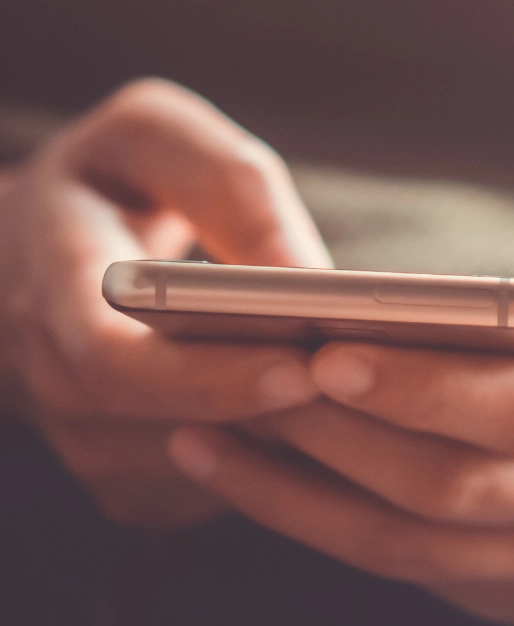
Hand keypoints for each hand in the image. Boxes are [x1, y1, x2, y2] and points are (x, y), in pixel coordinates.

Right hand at [0, 79, 329, 527]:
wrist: (37, 244)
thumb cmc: (114, 178)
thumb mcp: (154, 136)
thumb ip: (229, 189)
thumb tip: (307, 275)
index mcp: (47, 273)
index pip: (110, 353)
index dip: (204, 372)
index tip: (300, 363)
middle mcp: (45, 367)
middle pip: (152, 422)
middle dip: (262, 410)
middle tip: (358, 393)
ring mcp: (74, 431)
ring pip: (183, 467)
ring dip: (276, 445)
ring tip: (365, 405)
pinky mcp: (117, 470)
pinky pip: (200, 488)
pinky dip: (271, 466)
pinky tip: (335, 424)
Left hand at [166, 171, 513, 623]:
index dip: (428, 387)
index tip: (329, 345)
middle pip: (459, 489)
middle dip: (341, 438)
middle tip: (244, 376)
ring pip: (424, 551)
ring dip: (309, 500)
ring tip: (208, 434)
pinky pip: (422, 575)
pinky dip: (333, 531)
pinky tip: (265, 476)